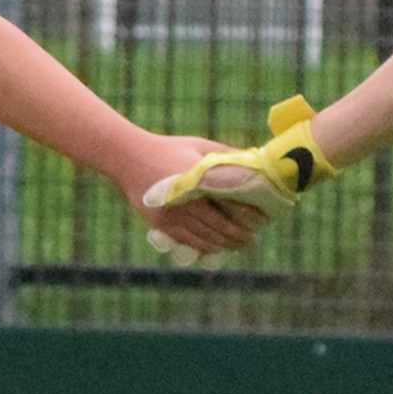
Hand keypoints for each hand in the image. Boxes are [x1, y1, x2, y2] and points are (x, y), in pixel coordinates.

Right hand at [141, 97, 337, 266]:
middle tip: (253, 238)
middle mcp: (187, 201)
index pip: (232, 203)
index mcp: (199, 181)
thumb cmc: (168, 149)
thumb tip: (254, 161)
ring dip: (226, 244)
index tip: (263, 218)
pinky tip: (217, 247)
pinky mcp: (162, 225)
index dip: (250, 214)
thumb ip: (226, 155)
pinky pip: (189, 241)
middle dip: (241, 234)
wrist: (129, 159)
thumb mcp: (199, 146)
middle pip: (221, 226)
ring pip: (207, 237)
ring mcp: (173, 216)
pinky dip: (206, 247)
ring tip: (240, 245)